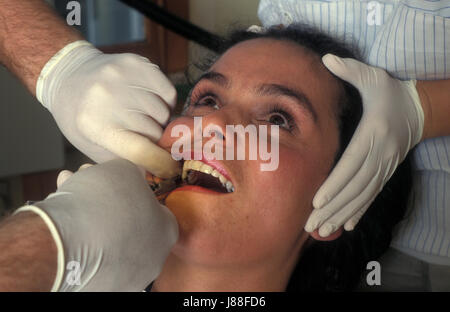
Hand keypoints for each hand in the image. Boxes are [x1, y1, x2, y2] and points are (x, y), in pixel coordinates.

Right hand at [14, 159, 178, 290]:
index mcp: (167, 232)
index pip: (158, 210)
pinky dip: (77, 236)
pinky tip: (60, 215)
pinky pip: (91, 257)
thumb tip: (134, 176)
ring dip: (90, 214)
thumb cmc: (105, 202)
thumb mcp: (125, 170)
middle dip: (110, 202)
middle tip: (90, 183)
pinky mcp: (100, 288)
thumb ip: (134, 173)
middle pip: (131, 224)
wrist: (67, 241)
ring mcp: (127, 278)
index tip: (118, 183)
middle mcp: (152, 260)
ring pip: (108, 239)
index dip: (136, 192)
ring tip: (68, 188)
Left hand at [36, 40, 179, 178]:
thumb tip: (158, 172)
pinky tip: (149, 102)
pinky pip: (169, 92)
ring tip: (143, 117)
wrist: (69, 76)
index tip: (168, 168)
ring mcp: (122, 77)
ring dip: (159, 120)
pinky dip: (165, 101)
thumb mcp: (94, 147)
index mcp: (95, 126)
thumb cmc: (83, 119)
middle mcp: (108, 98)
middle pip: (155, 132)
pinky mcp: (136, 63)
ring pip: (164, 113)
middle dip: (154, 139)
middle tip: (142, 136)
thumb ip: (125, 161)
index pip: (142, 151)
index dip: (161, 164)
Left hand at [305, 54, 423, 236]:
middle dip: (331, 208)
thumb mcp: (373, 78)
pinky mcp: (384, 173)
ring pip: (361, 196)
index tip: (317, 201)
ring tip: (321, 230)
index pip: (351, 165)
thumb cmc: (389, 93)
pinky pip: (371, 196)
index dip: (335, 184)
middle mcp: (379, 155)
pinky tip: (345, 225)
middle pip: (353, 187)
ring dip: (340, 214)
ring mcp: (383, 167)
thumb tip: (326, 59)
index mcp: (373, 135)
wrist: (418, 110)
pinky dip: (358, 211)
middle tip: (310, 225)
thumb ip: (351, 70)